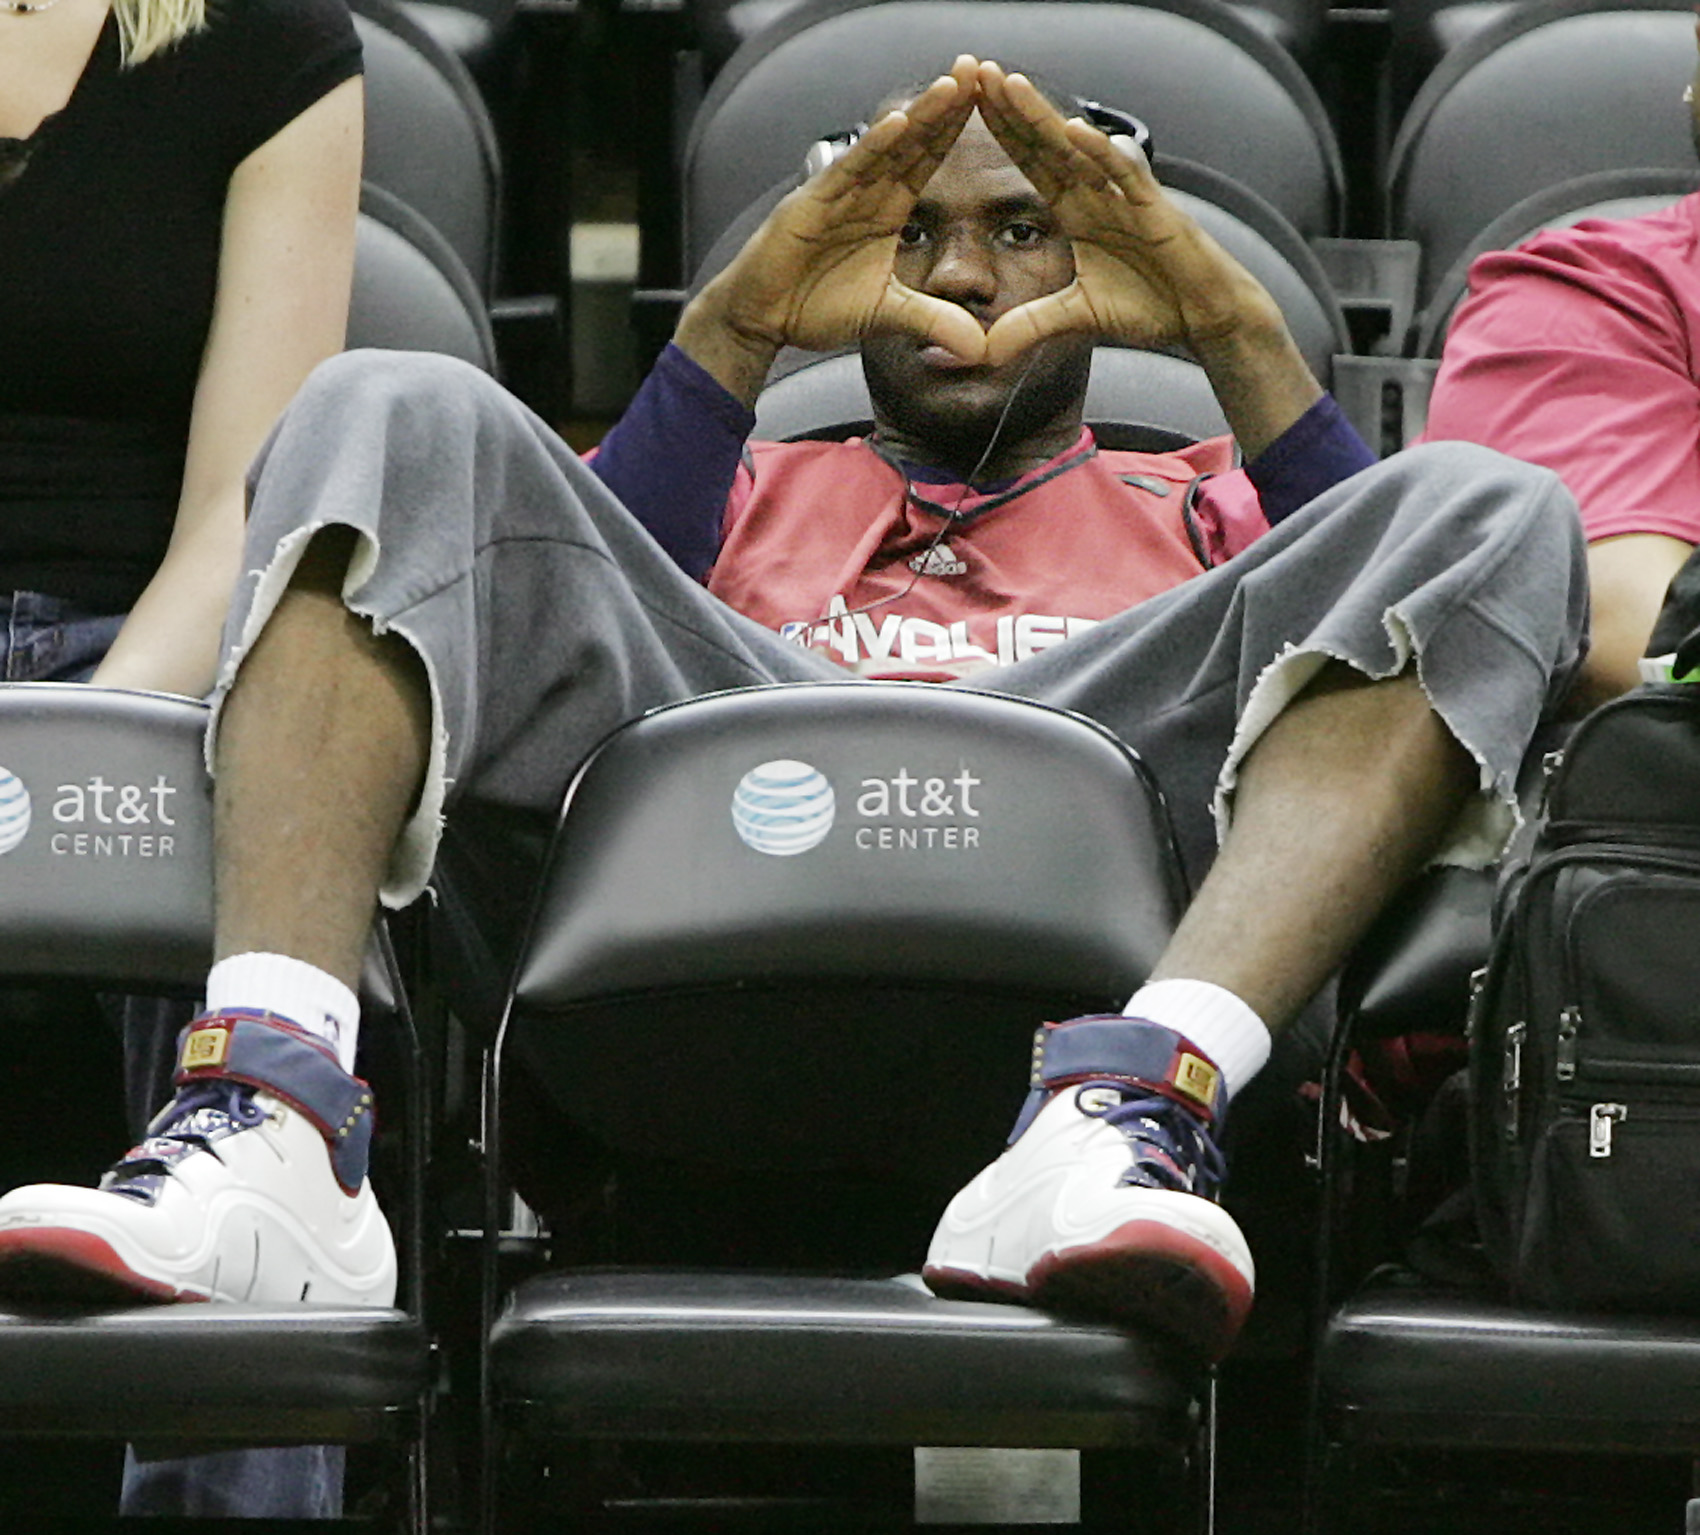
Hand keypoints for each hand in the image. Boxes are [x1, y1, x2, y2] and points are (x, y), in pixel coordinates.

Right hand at [677, 56, 989, 404]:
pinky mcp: (811, 203)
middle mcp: (865, 193)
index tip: (990, 103)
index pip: (927, 162)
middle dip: (946, 106)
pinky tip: (899, 124)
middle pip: (913, 141)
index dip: (955, 133)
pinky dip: (872, 148)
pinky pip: (847, 171)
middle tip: (978, 68)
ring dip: (919, 115)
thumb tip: (979, 348)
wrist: (762, 319)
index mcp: (886, 210)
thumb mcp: (887, 317)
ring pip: (886, 147)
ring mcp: (837, 193)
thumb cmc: (814, 308)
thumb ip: (933, 322)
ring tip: (951, 84)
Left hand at [973, 63, 1286, 366]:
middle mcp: (1097, 192)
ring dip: (1044, 116)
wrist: (1203, 318)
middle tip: (977, 71)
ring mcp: (1126, 195)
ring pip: (1079, 146)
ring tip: (1011, 86)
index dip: (1001, 134)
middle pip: (1046, 142)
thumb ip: (1029, 327)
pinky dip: (1101, 152)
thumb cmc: (1149, 307)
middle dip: (1012, 108)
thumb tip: (983, 352)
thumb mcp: (1077, 317)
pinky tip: (1074, 131)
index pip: (1031, 162)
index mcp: (1076, 209)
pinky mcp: (1155, 208)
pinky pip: (1125, 172)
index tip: (965, 104)